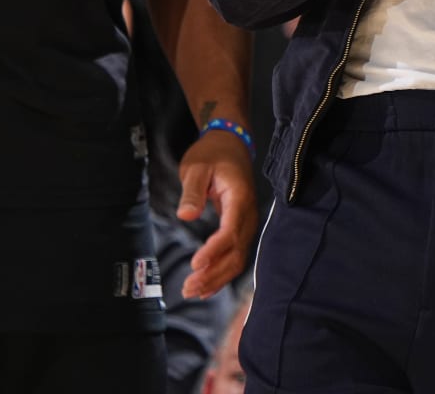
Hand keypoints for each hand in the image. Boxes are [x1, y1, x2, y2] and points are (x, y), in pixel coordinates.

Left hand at [175, 128, 256, 299]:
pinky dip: (222, 273)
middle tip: (189, 286)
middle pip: (236, 252)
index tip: (195, 264)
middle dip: (214, 273)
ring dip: (217, 278)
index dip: (214, 251)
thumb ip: (192, 191)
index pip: (230, 232)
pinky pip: (236, 255)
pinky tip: (207, 287)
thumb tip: (186, 215)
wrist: (230, 144)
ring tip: (193, 290)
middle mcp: (248, 214)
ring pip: (238, 258)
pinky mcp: (241, 227)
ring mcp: (247, 222)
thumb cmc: (211, 154)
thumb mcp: (197, 167)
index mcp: (239, 198)